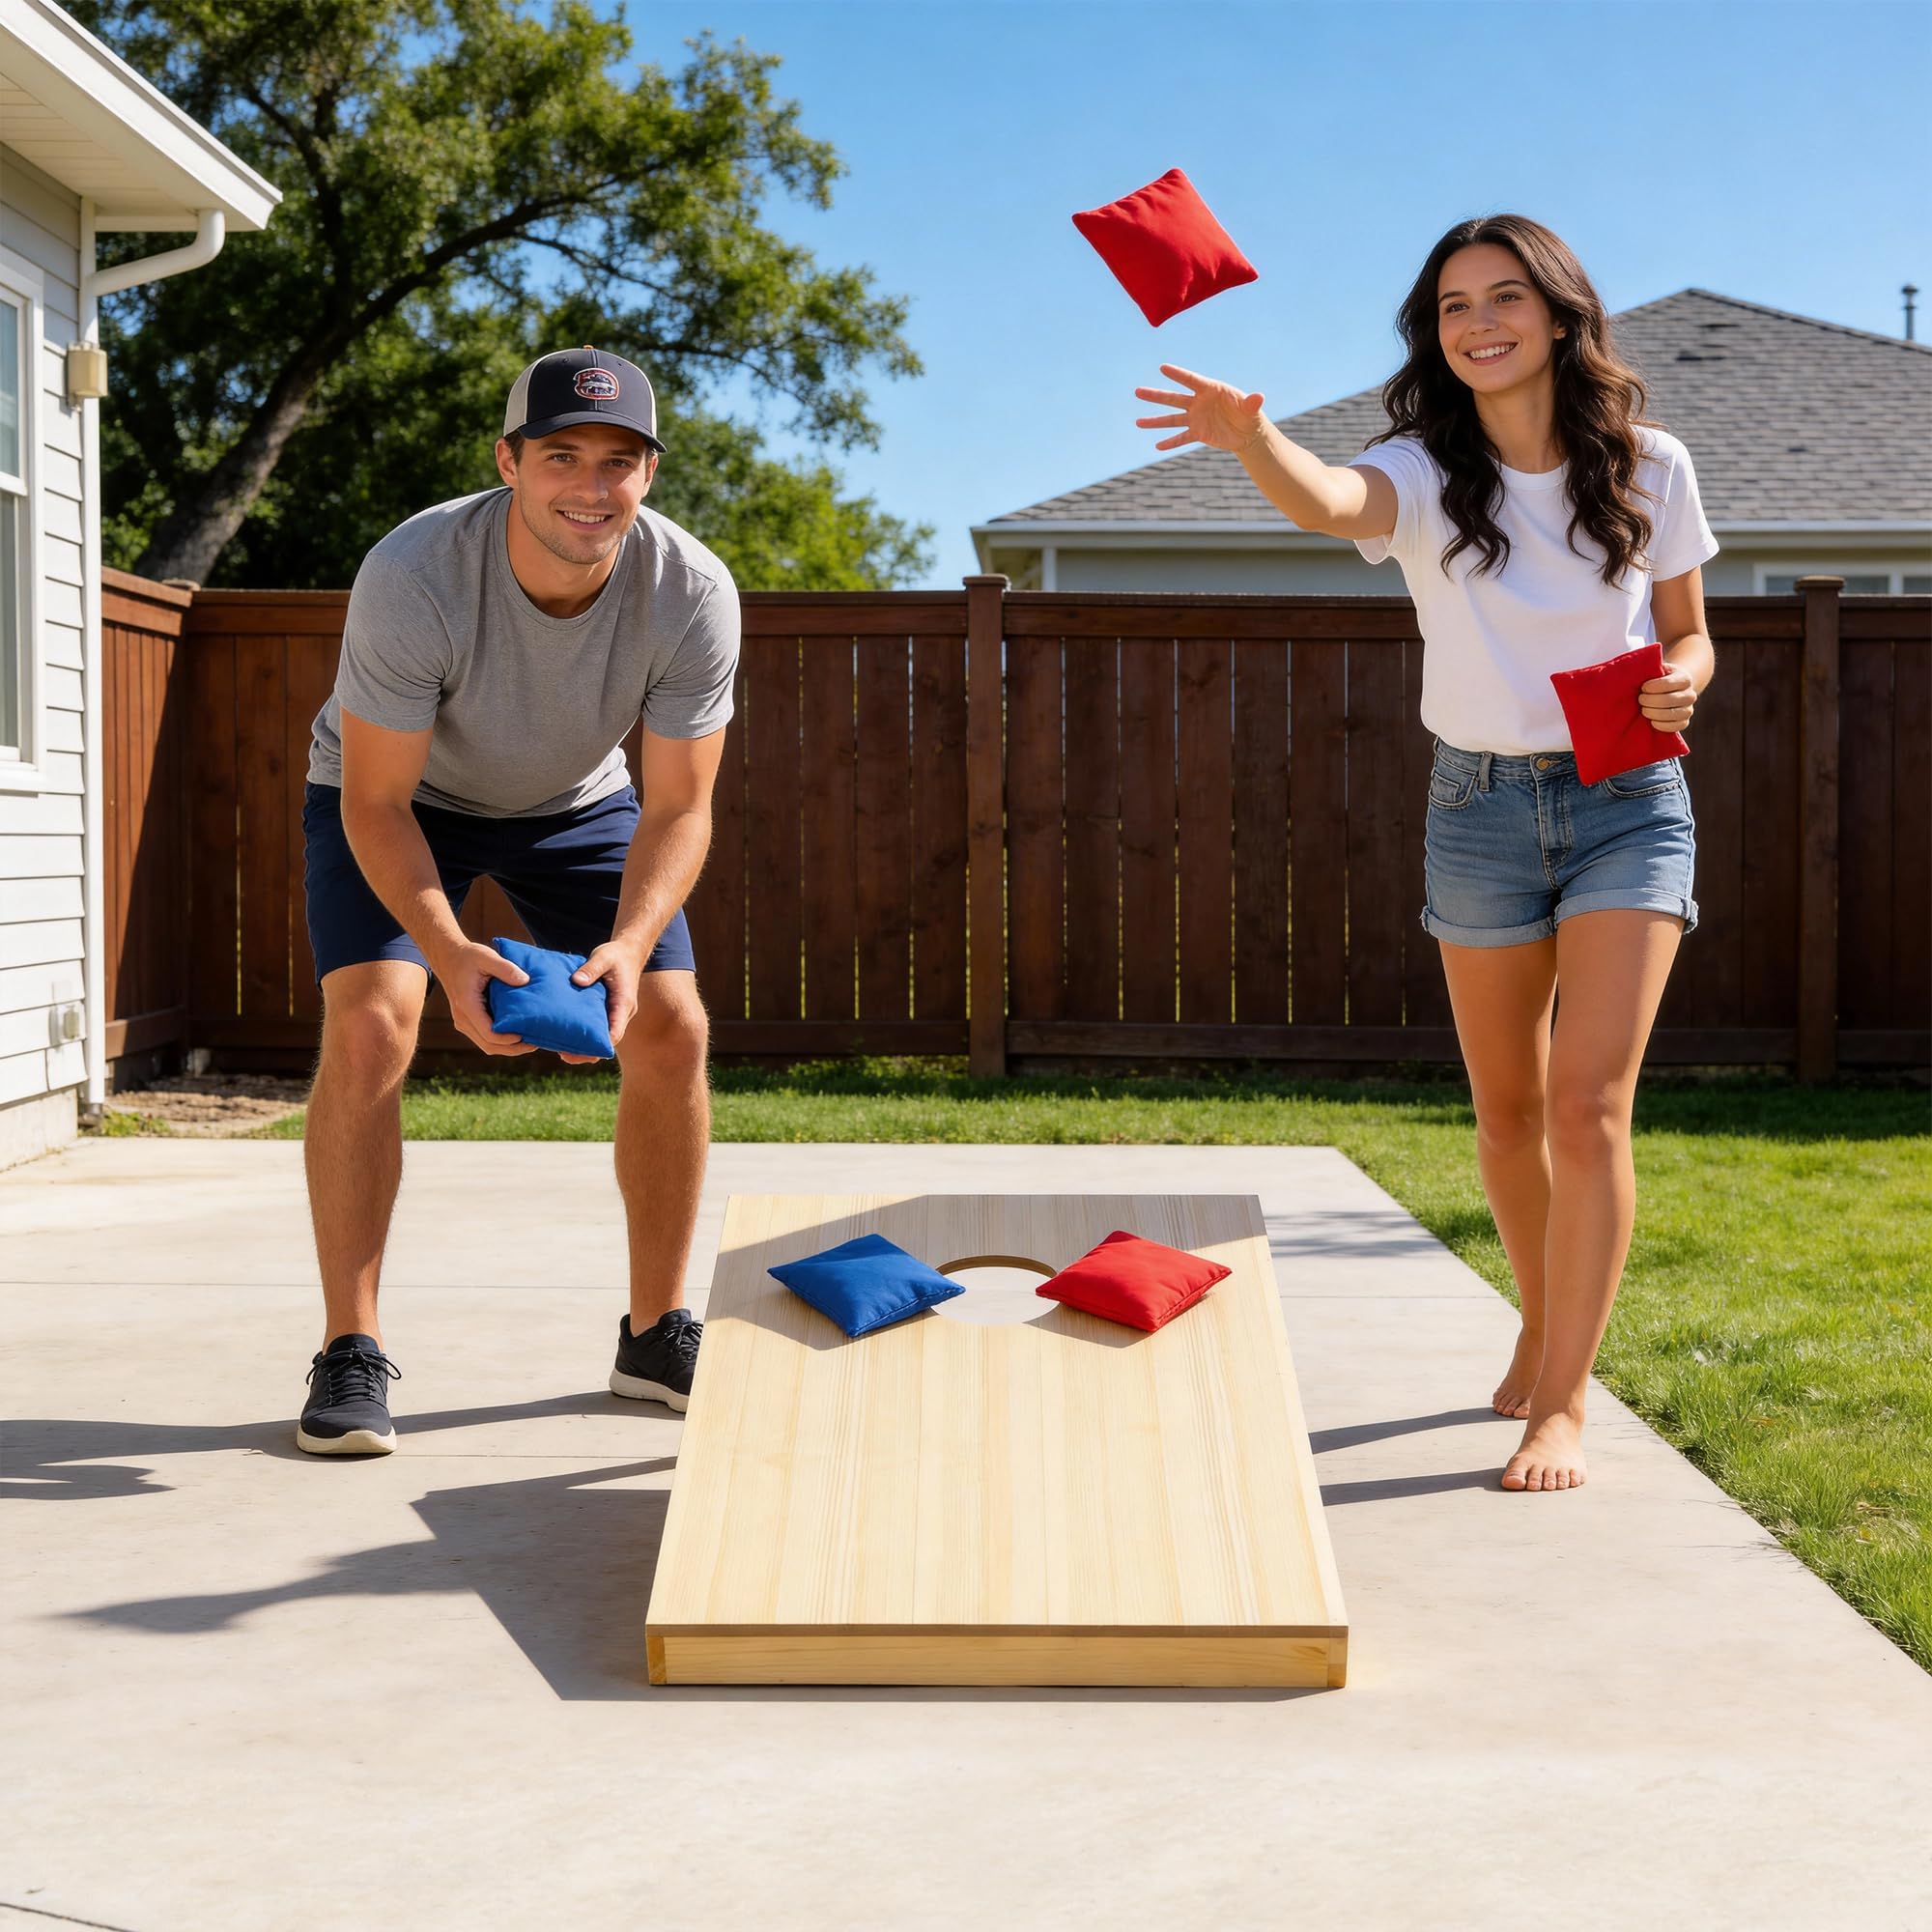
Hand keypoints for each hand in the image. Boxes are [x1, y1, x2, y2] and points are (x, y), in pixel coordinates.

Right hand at [433, 938, 535, 1056]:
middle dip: (513, 1049)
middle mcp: (463, 1018)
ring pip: (487, 1045)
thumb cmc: (468, 956)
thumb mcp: (487, 956)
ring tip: (530, 1042)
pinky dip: (501, 1041)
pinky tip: (518, 1035)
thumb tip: (525, 980)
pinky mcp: (468, 1021)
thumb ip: (506, 968)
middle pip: (489, 1045)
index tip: (526, 1034)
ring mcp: (464, 1022)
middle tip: (535, 1043)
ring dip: (508, 1048)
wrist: (448, 957)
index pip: (488, 1033)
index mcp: (467, 1005)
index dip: (509, 1039)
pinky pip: (485, 1038)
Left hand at [562, 937, 645, 1062]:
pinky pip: (599, 1028)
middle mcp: (622, 1013)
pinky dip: (586, 1035)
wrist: (627, 953)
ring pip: (603, 1037)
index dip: (602, 1044)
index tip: (585, 1052)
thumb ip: (591, 969)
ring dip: (586, 1046)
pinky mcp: (608, 1012)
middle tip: (565, 1056)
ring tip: (561, 1051)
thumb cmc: (615, 956)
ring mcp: (616, 1014)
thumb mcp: (603, 957)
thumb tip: (576, 981)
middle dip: (589, 1051)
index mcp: (623, 1003)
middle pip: (608, 1040)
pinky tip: (567, 1037)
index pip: (616, 1031)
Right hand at [1133, 363, 1266, 452]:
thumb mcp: (1251, 408)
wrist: (1247, 432)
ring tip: (1138, 423)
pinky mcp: (1198, 433)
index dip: (1177, 374)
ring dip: (1155, 421)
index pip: (1191, 380)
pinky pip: (1181, 438)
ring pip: (1172, 419)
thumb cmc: (1249, 414)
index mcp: (1210, 390)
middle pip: (1173, 398)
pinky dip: (1171, 443)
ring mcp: (1196, 418)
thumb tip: (1258, 397)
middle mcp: (1198, 403)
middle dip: (1156, 396)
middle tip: (1138, 392)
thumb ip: (1251, 402)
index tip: (1162, 368)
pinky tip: (1158, 446)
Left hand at [1639, 666, 1697, 733]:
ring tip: (1644, 710)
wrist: (1674, 689)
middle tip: (1640, 699)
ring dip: (1653, 713)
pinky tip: (1652, 721)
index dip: (1652, 687)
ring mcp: (1689, 709)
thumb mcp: (1658, 669)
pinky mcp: (1684, 722)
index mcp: (1684, 678)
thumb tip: (1634, 674)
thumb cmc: (1660, 678)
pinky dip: (1661, 725)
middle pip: (1668, 700)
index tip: (1643, 687)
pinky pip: (1675, 727)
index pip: (1668, 683)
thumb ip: (1650, 670)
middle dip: (1649, 701)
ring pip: (1672, 714)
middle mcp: (1690, 694)